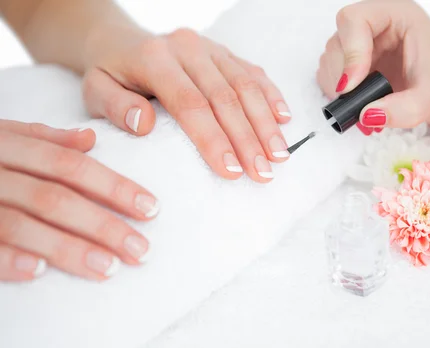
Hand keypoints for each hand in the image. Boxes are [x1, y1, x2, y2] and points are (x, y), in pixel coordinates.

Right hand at [0, 120, 158, 281]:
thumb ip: (40, 139)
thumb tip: (91, 140)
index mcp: (4, 144)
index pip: (70, 166)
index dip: (113, 186)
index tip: (152, 209)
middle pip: (54, 197)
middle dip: (103, 225)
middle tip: (141, 251)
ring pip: (22, 222)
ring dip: (68, 247)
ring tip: (109, 269)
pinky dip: (7, 258)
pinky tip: (38, 272)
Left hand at [82, 26, 291, 182]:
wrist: (121, 42)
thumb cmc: (111, 74)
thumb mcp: (95, 90)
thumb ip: (116, 107)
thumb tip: (146, 125)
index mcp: (155, 58)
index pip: (190, 104)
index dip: (213, 139)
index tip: (230, 171)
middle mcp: (187, 48)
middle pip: (225, 97)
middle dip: (247, 139)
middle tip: (263, 173)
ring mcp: (210, 48)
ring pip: (245, 85)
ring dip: (266, 123)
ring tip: (279, 155)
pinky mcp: (224, 51)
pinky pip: (253, 72)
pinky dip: (271, 96)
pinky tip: (284, 119)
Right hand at [317, 0, 429, 133]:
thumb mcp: (429, 102)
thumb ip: (402, 109)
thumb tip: (366, 114)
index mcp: (399, 17)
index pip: (356, 20)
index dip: (350, 52)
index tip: (352, 86)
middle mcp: (378, 24)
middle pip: (338, 39)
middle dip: (341, 74)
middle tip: (357, 101)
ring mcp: (365, 42)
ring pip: (331, 56)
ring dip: (338, 85)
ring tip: (363, 105)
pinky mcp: (356, 60)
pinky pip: (332, 71)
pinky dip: (338, 91)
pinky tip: (359, 102)